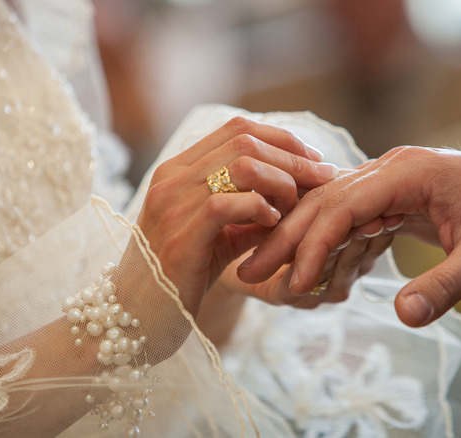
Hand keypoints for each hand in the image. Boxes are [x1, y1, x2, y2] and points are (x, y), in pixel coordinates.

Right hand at [135, 116, 337, 315]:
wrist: (138, 316)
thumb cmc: (182, 275)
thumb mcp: (220, 234)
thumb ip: (251, 211)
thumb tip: (297, 194)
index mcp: (178, 169)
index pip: (237, 128)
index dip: (282, 138)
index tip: (313, 160)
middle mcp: (172, 178)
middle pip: (245, 141)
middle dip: (293, 158)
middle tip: (323, 179)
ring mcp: (173, 204)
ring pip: (241, 166)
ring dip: (281, 181)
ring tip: (294, 204)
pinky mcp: (182, 235)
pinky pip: (229, 204)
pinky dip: (261, 208)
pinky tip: (273, 223)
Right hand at [237, 146, 460, 327]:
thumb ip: (445, 286)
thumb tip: (401, 316)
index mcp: (410, 171)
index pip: (344, 204)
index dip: (313, 243)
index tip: (290, 281)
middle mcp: (394, 171)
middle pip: (327, 203)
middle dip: (287, 239)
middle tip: (249, 272)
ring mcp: (395, 184)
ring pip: (335, 213)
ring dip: (304, 245)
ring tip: (271, 278)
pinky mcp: (400, 203)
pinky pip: (356, 224)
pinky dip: (335, 250)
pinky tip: (318, 276)